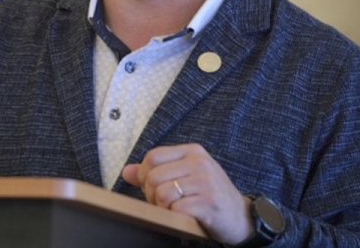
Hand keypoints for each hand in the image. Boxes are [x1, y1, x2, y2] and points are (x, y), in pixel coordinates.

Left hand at [121, 143, 252, 244]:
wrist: (242, 217)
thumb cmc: (209, 195)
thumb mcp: (185, 176)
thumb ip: (156, 171)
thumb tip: (127, 172)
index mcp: (192, 152)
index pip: (152, 156)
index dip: (144, 175)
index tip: (152, 187)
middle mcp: (199, 163)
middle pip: (153, 176)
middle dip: (151, 194)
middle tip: (163, 203)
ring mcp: (205, 182)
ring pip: (162, 193)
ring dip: (162, 207)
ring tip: (175, 209)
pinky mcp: (209, 203)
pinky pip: (175, 209)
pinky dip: (174, 216)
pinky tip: (185, 216)